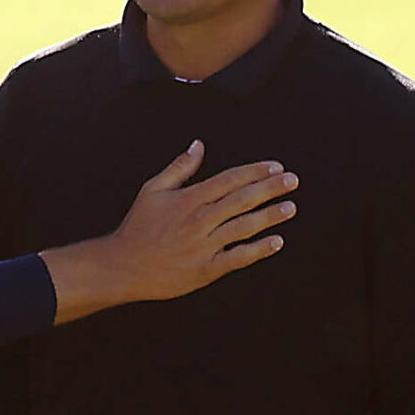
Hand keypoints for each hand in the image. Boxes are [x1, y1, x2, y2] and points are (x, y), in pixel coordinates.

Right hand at [39, 140, 296, 323]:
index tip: (275, 166)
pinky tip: (276, 242)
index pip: (229, 180)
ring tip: (290, 207)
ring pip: (244, 227)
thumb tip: (198, 145)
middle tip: (292, 180)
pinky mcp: (206, 269)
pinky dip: (258, 250)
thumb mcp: (153, 189)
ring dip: (269, 216)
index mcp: (190, 198)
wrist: (123, 266)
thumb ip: (179, 167)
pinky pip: (237, 258)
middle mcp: (200, 219)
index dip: (255, 172)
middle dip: (270, 188)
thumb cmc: (137, 227)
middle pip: (242, 199)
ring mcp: (204, 245)